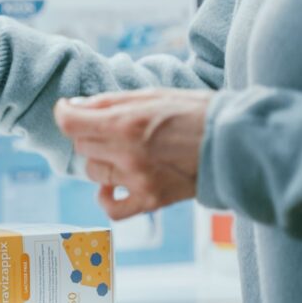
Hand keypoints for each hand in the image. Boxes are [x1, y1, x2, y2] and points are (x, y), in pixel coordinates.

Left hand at [54, 89, 212, 219]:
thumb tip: (75, 106)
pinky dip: (106, 197)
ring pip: (94, 171)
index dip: (64, 112)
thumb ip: (109, 102)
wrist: (237, 142)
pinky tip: (113, 185)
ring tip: (124, 150)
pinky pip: (112, 208)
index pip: (70, 123)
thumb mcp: (151, 94)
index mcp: (125, 123)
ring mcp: (138, 180)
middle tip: (111, 127)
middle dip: (90, 132)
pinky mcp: (151, 200)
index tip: (68, 109)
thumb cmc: (196, 112)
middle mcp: (127, 154)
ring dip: (101, 159)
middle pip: (82, 145)